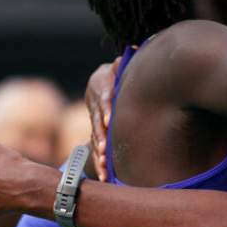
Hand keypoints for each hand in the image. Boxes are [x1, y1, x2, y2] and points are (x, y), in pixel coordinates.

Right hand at [85, 57, 120, 181]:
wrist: (104, 78)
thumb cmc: (121, 70)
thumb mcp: (122, 63)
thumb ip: (125, 62)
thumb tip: (132, 50)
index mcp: (100, 84)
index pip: (103, 96)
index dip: (105, 107)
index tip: (108, 120)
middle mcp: (95, 103)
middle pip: (96, 122)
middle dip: (100, 137)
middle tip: (104, 150)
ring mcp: (95, 119)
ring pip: (95, 138)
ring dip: (99, 153)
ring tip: (104, 167)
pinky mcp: (98, 131)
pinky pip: (96, 148)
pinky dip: (99, 161)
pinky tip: (105, 175)